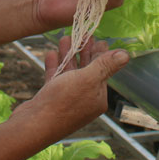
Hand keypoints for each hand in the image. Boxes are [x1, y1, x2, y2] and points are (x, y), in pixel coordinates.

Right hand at [11, 38, 129, 141]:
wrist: (33, 126)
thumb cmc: (63, 102)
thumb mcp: (88, 79)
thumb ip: (105, 65)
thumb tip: (126, 54)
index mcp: (98, 97)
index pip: (102, 71)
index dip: (100, 53)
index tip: (97, 38)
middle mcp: (84, 100)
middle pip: (86, 70)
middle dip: (83, 51)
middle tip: (82, 33)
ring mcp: (67, 100)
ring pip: (69, 73)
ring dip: (68, 55)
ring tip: (64, 38)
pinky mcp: (51, 100)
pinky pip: (55, 79)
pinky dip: (54, 66)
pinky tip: (51, 53)